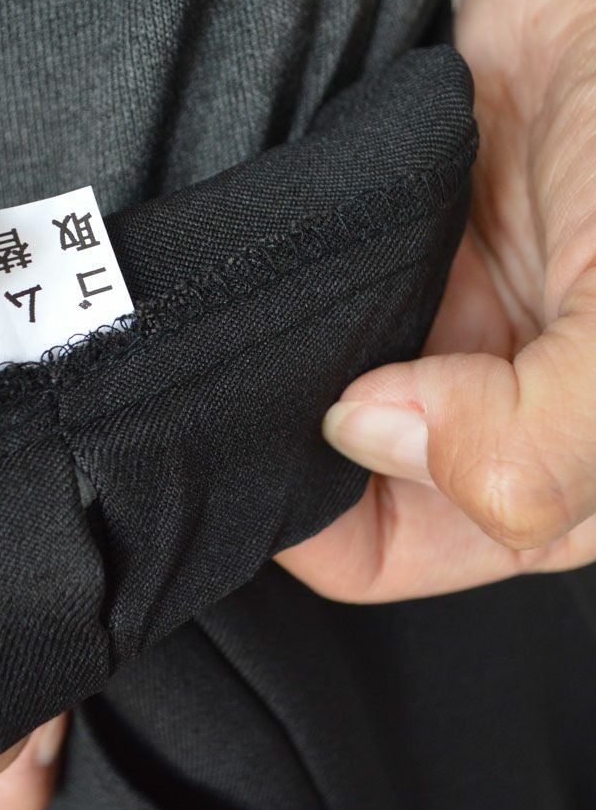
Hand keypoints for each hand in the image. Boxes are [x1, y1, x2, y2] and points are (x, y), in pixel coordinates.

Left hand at [277, 0, 595, 600]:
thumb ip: (541, 435)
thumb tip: (376, 438)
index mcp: (556, 462)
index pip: (401, 548)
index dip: (328, 531)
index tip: (284, 465)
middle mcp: (478, 405)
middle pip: (336, 476)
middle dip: (288, 449)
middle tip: (254, 383)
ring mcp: (423, 328)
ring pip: (305, 391)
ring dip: (272, 369)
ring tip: (262, 322)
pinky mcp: (384, 261)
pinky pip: (300, 306)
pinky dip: (272, 300)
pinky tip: (269, 277)